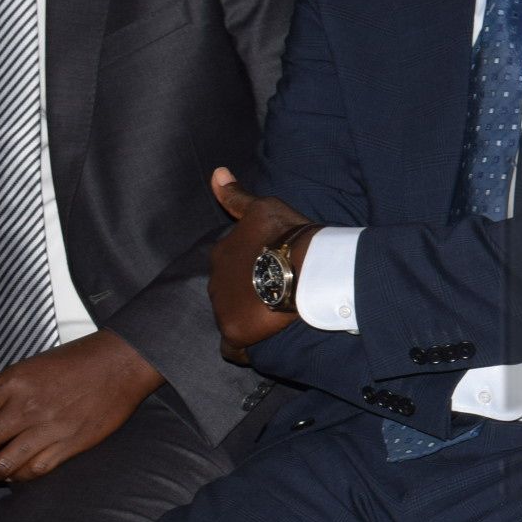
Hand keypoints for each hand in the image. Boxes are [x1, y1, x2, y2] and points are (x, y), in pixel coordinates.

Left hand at [0, 330, 161, 483]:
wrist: (120, 364)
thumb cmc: (73, 361)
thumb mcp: (28, 366)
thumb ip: (2, 393)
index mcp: (11, 384)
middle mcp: (24, 408)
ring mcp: (47, 429)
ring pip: (1, 464)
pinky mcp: (69, 445)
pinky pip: (33, 471)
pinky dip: (17, 476)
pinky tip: (12, 475)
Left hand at [207, 168, 313, 352]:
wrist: (306, 267)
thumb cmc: (287, 234)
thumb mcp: (262, 207)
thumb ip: (235, 196)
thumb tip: (216, 172)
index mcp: (221, 253)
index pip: (229, 264)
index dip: (251, 267)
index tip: (275, 269)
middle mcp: (215, 281)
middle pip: (229, 292)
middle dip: (248, 294)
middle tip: (279, 293)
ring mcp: (222, 308)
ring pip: (231, 317)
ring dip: (249, 318)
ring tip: (276, 319)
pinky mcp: (234, 333)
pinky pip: (232, 349)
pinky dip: (244, 348)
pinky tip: (262, 345)